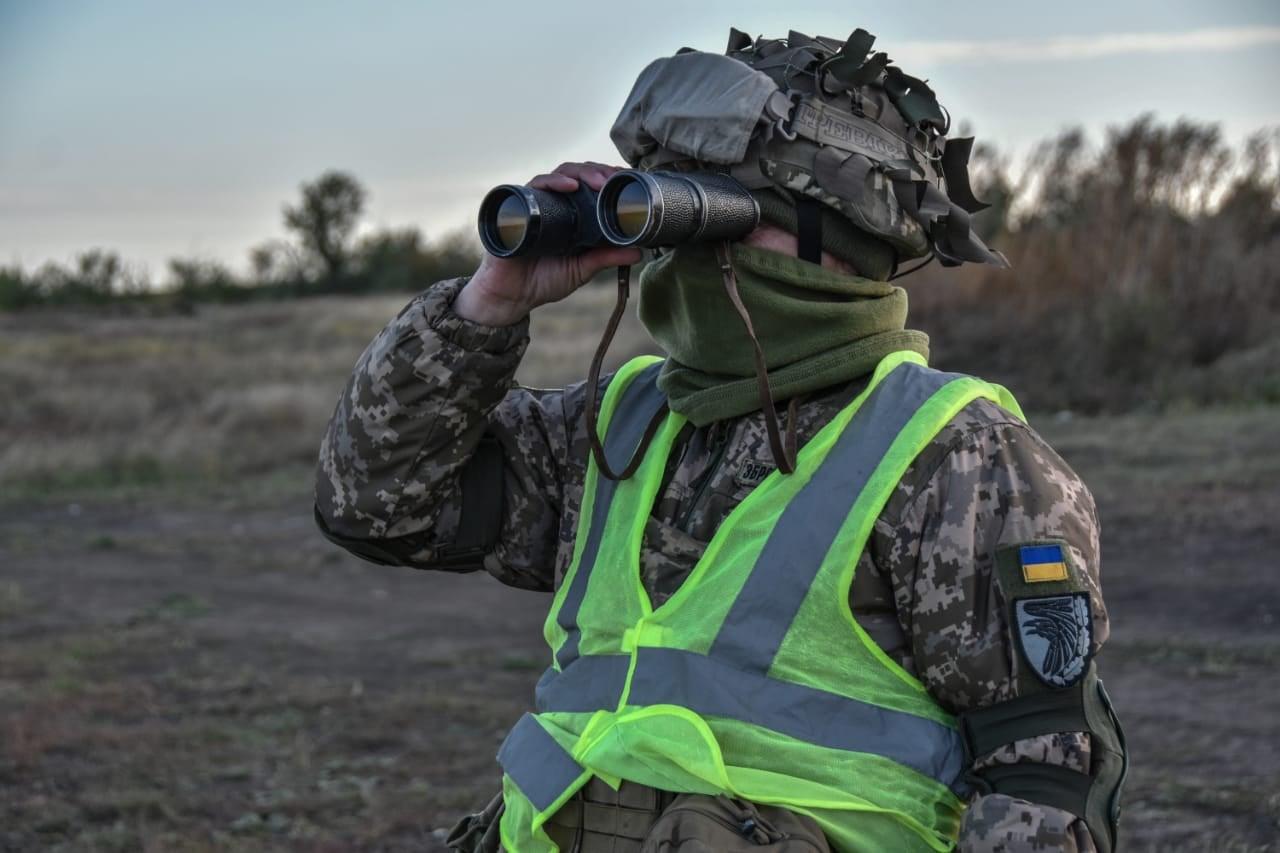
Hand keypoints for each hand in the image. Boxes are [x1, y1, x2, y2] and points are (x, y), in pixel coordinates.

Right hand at [453, 162, 643, 325]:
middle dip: (600, 172)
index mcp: (573, 214)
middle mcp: (555, 203)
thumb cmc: (544, 281)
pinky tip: (568, 186)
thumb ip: (607, 258)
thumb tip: (639, 252)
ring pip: (560, 174)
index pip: (592, 185)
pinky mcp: (519, 207)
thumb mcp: (583, 269)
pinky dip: (552, 182)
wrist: (511, 296)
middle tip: (617, 181)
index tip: (630, 180)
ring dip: (582, 173)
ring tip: (600, 182)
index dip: (611, 177)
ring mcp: (537, 203)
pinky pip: (535, 186)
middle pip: (579, 174)